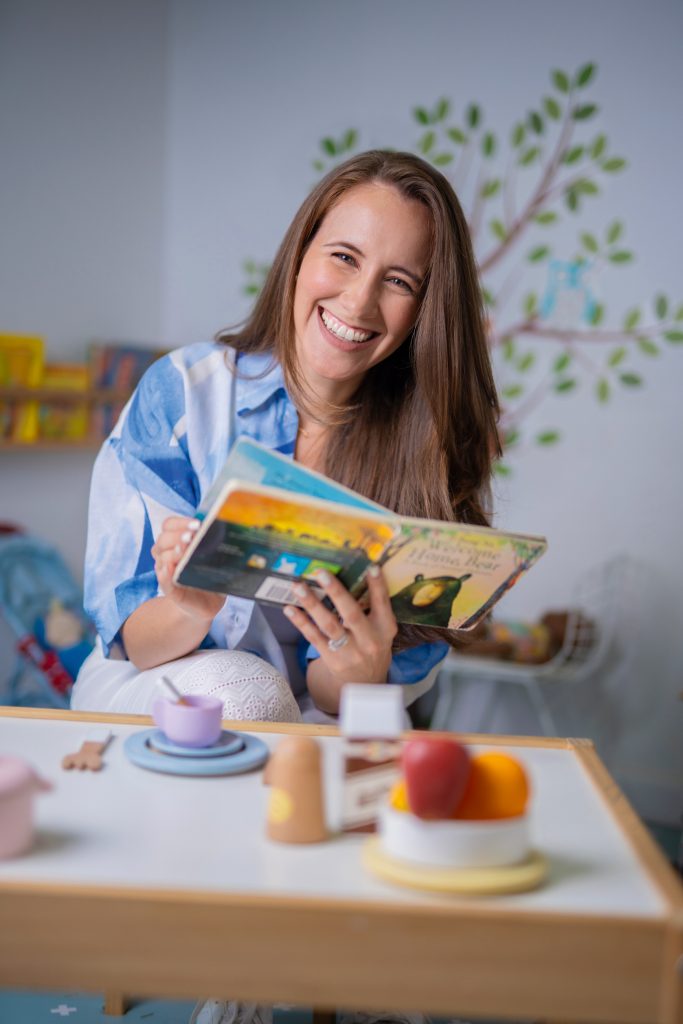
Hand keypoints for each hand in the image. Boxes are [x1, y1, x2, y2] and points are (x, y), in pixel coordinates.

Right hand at [151, 515, 225, 623]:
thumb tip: (233, 530)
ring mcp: (167, 572)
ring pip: (161, 556)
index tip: (197, 524)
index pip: (170, 525)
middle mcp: (168, 554)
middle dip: (177, 536)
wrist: (207, 602)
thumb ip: (217, 545)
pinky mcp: (170, 590)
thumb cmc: (211, 575)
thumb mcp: (214, 558)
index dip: (180, 523)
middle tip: (191, 537)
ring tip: (183, 551)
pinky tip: (170, 569)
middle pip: (163, 538)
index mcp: (177, 542)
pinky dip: (165, 574)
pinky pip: (163, 579)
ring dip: (172, 552)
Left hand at [283, 566, 397, 685]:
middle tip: (321, 573)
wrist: (365, 683)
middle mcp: (369, 640)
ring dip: (312, 604)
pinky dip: (301, 622)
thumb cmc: (371, 645)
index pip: (382, 603)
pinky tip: (290, 609)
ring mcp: (350, 652)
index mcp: (385, 628)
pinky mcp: (332, 659)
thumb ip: (373, 607)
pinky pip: (314, 637)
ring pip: (329, 625)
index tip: (371, 567)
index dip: (378, 585)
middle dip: (336, 592)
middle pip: (351, 614)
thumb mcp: (381, 629)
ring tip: (298, 587)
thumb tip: (356, 573)